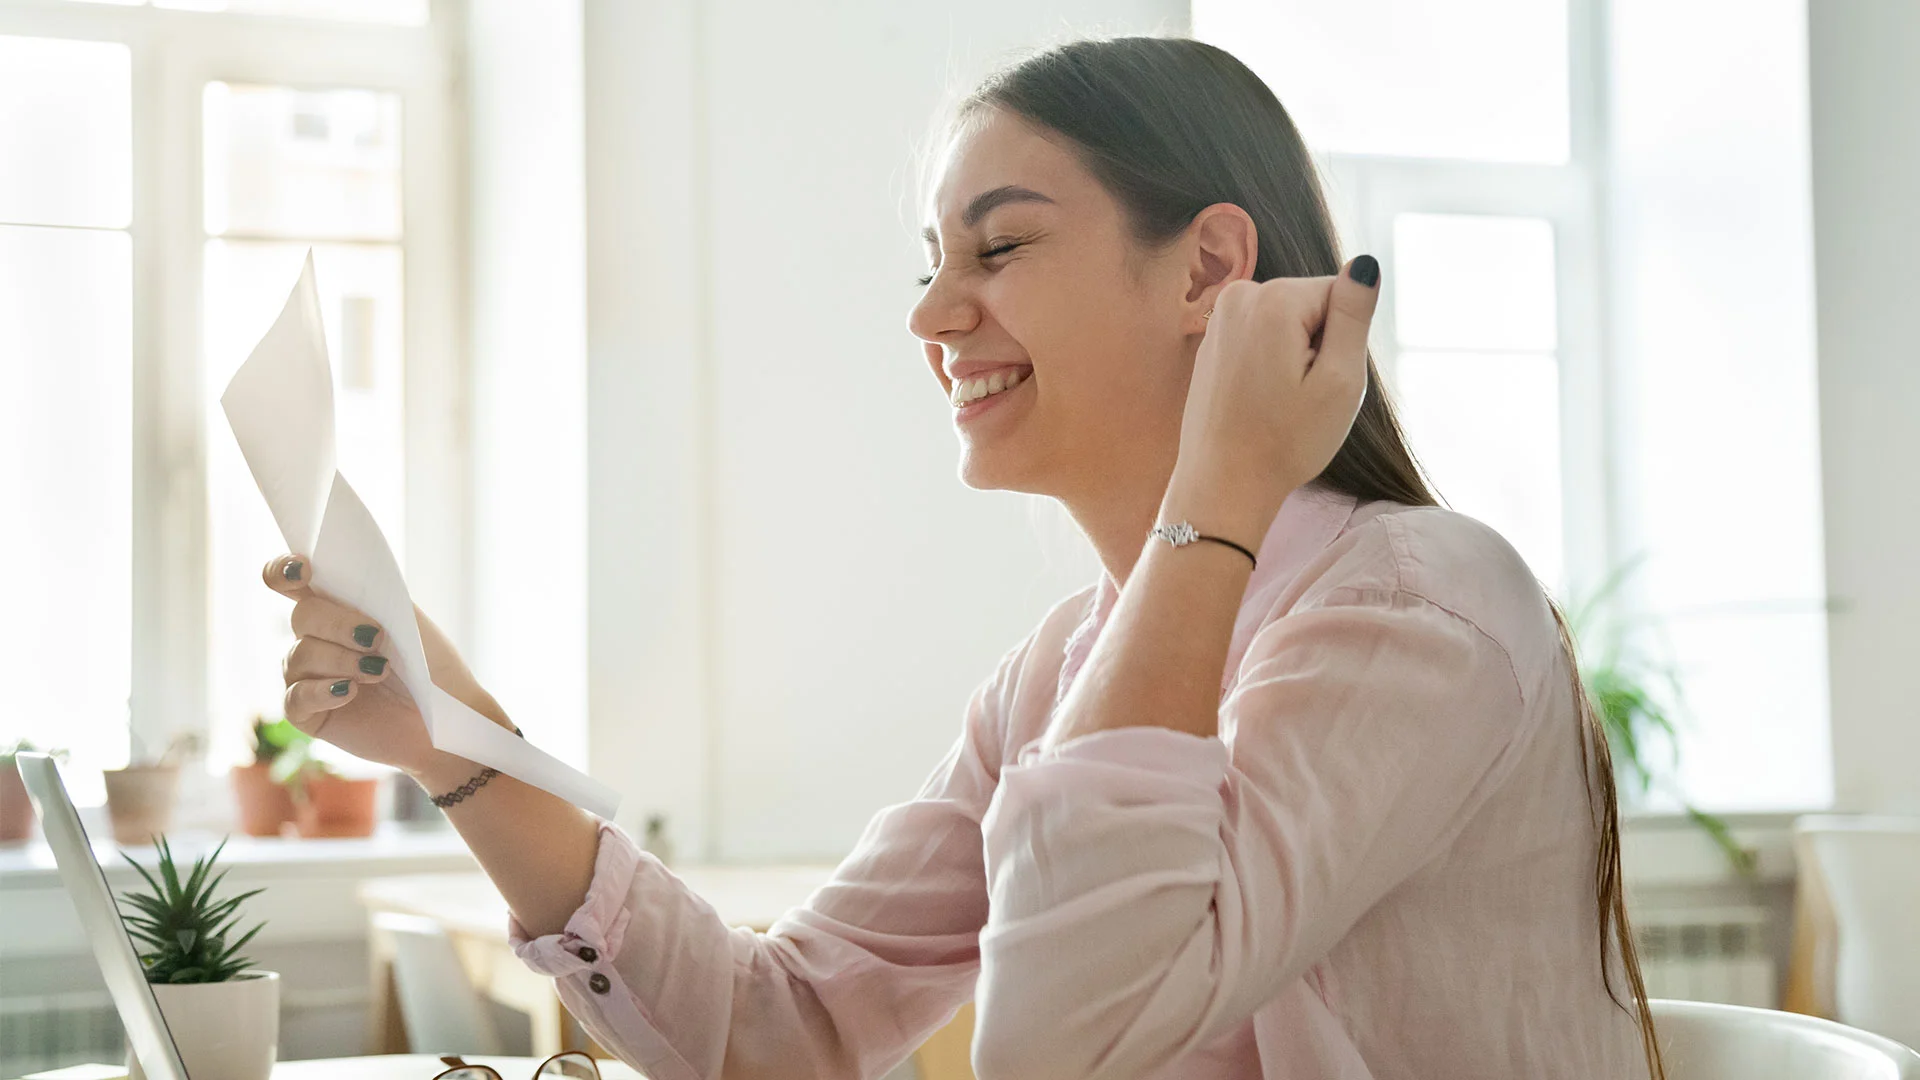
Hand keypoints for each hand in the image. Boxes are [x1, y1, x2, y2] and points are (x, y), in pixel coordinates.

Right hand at [261, 553, 512, 776]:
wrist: (447, 716)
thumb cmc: (431, 667)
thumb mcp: (408, 622)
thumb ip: (371, 597)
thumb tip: (338, 582)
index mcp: (335, 610)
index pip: (289, 582)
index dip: (284, 570)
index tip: (304, 570)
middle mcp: (314, 640)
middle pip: (302, 616)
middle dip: (338, 624)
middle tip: (377, 638)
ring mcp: (306, 678)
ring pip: (299, 656)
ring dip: (342, 660)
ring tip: (379, 671)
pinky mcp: (308, 715)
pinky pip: (295, 698)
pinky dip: (323, 691)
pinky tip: (350, 691)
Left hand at [1169, 256, 1380, 537]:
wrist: (1222, 484)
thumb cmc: (1286, 441)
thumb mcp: (1340, 380)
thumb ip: (1355, 313)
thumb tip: (1364, 263)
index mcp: (1274, 298)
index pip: (1342, 295)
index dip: (1343, 342)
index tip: (1320, 381)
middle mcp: (1241, 294)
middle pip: (1313, 305)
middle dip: (1319, 347)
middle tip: (1301, 396)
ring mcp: (1221, 316)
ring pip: (1291, 323)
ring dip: (1297, 357)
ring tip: (1280, 399)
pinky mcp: (1214, 339)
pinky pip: (1264, 339)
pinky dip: (1272, 365)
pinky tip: (1260, 400)